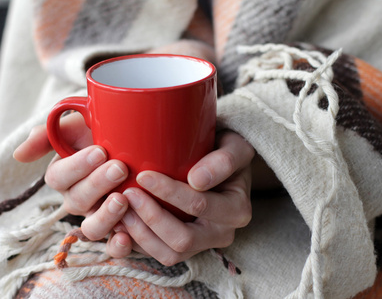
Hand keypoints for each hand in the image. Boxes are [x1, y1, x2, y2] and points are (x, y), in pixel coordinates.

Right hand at [14, 113, 132, 255]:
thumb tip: (19, 156)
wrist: (143, 143)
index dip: (77, 167)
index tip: (101, 151)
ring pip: (92, 228)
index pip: (59, 177)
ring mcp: (99, 215)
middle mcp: (79, 198)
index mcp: (66, 175)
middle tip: (119, 168)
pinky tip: (126, 237)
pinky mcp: (121, 228)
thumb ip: (51, 133)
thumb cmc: (108, 132)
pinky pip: (113, 246)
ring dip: (105, 216)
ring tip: (122, 199)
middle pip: (77, 201)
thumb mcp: (80, 123)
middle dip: (97, 184)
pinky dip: (118, 246)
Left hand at [105, 131, 254, 264]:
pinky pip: (160, 255)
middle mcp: (223, 233)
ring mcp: (203, 245)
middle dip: (151, 217)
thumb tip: (196, 180)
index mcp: (237, 210)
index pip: (200, 205)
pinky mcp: (186, 250)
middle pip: (183, 239)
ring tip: (122, 209)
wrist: (223, 167)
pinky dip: (138, 243)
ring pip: (170, 254)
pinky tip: (122, 223)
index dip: (169, 193)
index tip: (143, 175)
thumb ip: (223, 161)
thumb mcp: (234, 148)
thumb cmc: (226, 152)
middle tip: (127, 194)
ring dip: (141, 234)